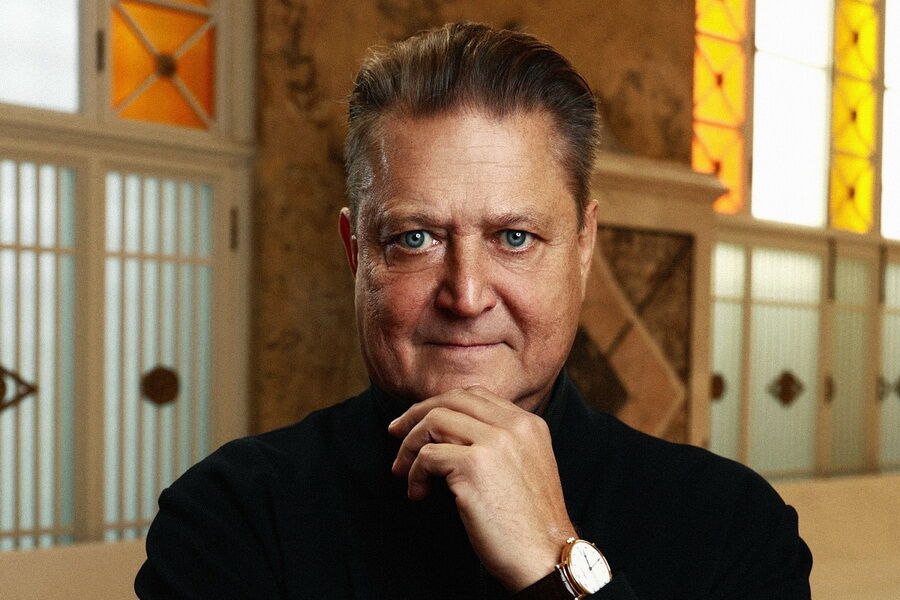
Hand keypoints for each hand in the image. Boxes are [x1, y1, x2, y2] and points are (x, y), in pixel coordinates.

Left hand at [388, 385, 576, 590]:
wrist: (546, 556)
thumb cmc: (530, 522)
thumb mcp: (526, 466)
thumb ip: (500, 442)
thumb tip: (449, 433)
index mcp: (529, 423)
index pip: (475, 395)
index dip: (441, 404)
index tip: (419, 422)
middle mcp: (514, 426)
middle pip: (451, 399)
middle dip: (416, 415)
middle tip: (396, 433)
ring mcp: (495, 442)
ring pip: (435, 421)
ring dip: (410, 445)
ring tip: (403, 470)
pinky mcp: (474, 466)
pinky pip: (428, 455)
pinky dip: (414, 473)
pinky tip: (417, 493)